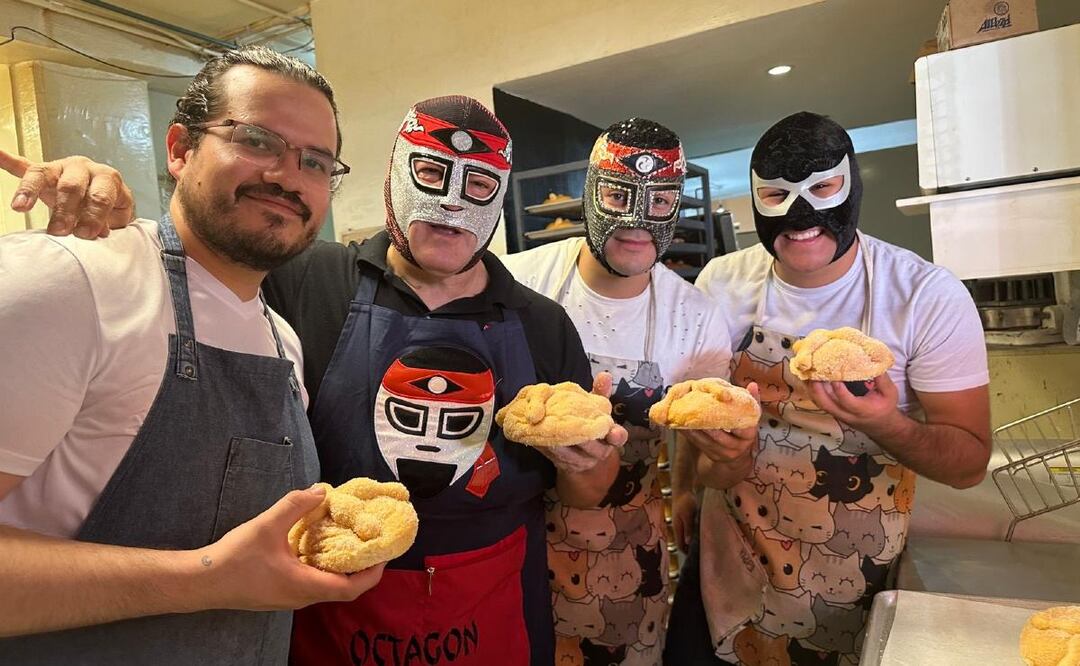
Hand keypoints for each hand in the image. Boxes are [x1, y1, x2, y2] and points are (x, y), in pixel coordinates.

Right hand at [0, 149, 133, 238]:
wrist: (107, 198)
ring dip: (31, 192)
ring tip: (21, 207)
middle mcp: (83, 168)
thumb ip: (107, 221)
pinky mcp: (43, 172)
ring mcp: (61, 168)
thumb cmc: (111, 208)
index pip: (100, 195)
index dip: (94, 215)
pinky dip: (9, 161)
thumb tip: (97, 231)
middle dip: (65, 210)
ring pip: (44, 174)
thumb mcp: (115, 217)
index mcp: (106, 178)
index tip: (86, 234)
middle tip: (59, 231)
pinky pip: (23, 165)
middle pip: (71, 186)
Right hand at [195, 486, 385, 611]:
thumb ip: (296, 505)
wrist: (201, 581)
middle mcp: (302, 597)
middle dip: (362, 567)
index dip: (373, 572)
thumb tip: (321, 490)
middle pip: (344, 588)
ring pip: (327, 585)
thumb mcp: (267, 525)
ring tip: (350, 539)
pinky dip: (323, 566)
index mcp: (305, 586)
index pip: (352, 588)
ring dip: (342, 566)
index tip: (385, 553)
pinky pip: (312, 582)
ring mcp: (290, 597)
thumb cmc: (234, 559)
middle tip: (371, 542)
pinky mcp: (280, 592)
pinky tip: (318, 544)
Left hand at [536, 371, 627, 473]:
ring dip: (555, 436)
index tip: (614, 433)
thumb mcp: (596, 408)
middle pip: (589, 444)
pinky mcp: (564, 465)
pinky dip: (544, 443)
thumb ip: (600, 393)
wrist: (582, 457)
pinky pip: (553, 454)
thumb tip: (605, 375)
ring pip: (568, 451)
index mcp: (611, 437)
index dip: (617, 435)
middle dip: (575, 430)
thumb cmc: (590, 424)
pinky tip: (535, 431)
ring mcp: (582, 462)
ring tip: (543, 422)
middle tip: (562, 417)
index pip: (618, 437)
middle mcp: (599, 452)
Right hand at [671, 491, 696, 552]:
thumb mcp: (688, 515)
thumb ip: (688, 529)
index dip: (685, 552)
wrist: (683, 488)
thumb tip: (687, 543)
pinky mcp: (684, 518)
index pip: (679, 544)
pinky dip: (692, 534)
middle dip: (688, 548)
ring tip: (701, 546)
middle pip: (681, 541)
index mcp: (677, 527)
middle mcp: (677, 526)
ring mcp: (680, 522)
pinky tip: (699, 534)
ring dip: (690, 541)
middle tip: (699, 554)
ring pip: (685, 535)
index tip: (693, 558)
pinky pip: (688, 529)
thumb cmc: (685, 501)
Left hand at [680, 382, 760, 463]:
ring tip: (685, 415)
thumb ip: (751, 401)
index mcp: (748, 436)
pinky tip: (681, 424)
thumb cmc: (742, 431)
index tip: (719, 405)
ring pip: (706, 440)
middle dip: (706, 422)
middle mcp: (737, 447)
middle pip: (719, 434)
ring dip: (694, 427)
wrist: (737, 456)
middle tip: (694, 408)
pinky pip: (698, 443)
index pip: (741, 427)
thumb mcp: (750, 418)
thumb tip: (753, 385)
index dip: (729, 416)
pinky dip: (689, 433)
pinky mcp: (712, 455)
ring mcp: (723, 453)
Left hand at [806, 373, 899, 433]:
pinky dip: (815, 390)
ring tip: (810, 372)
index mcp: (862, 410)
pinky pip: (820, 402)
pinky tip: (812, 378)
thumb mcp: (890, 393)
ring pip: (820, 404)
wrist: (881, 426)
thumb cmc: (885, 407)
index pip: (847, 401)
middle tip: (814, 372)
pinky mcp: (834, 412)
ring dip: (812, 389)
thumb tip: (874, 361)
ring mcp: (838, 414)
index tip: (834, 375)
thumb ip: (882, 378)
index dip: (839, 389)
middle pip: (826, 404)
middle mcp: (847, 414)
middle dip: (817, 388)